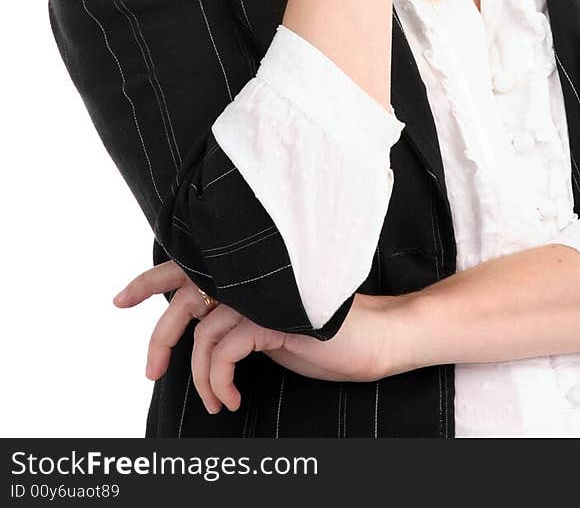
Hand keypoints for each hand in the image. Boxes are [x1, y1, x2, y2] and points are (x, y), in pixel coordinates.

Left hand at [113, 260, 414, 413]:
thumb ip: (235, 315)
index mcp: (247, 274)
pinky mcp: (273, 316)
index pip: (188, 266)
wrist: (371, 340)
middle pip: (184, 299)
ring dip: (201, 378)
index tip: (120, 299)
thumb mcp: (267, 325)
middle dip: (161, 340)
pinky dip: (219, 381)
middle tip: (153, 373)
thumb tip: (194, 329)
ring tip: (216, 402)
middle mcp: (250, 277)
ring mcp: (262, 294)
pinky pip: (224, 352)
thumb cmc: (321, 336)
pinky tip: (232, 398)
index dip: (150, 279)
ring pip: (203, 334)